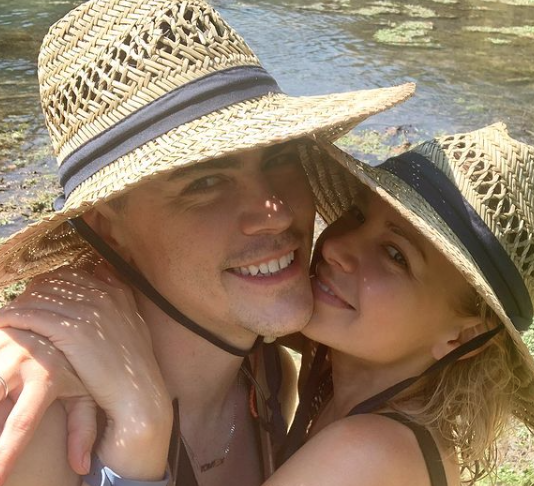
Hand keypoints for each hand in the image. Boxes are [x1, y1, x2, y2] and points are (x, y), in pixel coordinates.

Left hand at [0, 265, 172, 479]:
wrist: (137, 393)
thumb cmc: (132, 365)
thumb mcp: (133, 322)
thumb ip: (119, 296)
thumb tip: (103, 270)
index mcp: (116, 293)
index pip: (72, 276)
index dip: (49, 283)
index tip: (36, 295)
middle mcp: (103, 297)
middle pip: (53, 283)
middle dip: (31, 292)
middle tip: (17, 306)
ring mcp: (88, 312)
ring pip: (40, 297)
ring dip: (19, 304)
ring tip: (6, 316)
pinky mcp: (72, 331)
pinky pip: (33, 316)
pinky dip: (14, 318)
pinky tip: (3, 324)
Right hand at [0, 328, 95, 482]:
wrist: (64, 320)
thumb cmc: (73, 363)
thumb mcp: (84, 390)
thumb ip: (83, 428)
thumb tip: (83, 467)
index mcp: (46, 376)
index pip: (20, 424)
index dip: (4, 457)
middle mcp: (19, 360)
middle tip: (1, 466)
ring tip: (4, 421)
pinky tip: (0, 394)